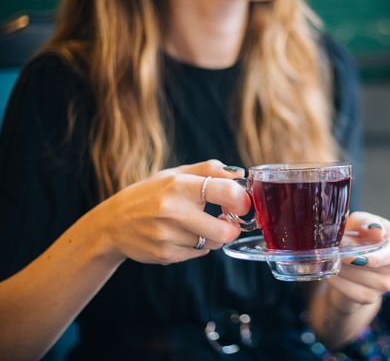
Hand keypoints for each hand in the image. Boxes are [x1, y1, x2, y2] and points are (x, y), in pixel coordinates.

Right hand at [89, 160, 250, 264]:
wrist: (112, 224)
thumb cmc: (149, 194)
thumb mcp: (175, 175)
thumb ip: (209, 170)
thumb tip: (240, 174)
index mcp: (179, 185)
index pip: (226, 192)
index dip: (241, 200)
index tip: (241, 203)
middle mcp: (173, 211)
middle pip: (224, 230)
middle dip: (232, 227)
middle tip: (227, 220)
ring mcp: (168, 236)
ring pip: (213, 243)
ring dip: (213, 235)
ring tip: (197, 224)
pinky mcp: (165, 255)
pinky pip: (199, 252)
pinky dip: (198, 245)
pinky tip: (181, 235)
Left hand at [326, 212, 389, 310]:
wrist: (349, 261)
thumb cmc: (357, 235)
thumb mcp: (357, 223)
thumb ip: (364, 223)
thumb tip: (375, 230)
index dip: (376, 257)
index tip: (356, 258)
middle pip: (376, 267)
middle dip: (351, 260)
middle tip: (332, 252)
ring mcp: (387, 284)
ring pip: (363, 280)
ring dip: (343, 270)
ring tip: (330, 260)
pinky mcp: (372, 297)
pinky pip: (355, 293)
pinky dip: (339, 283)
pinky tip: (330, 274)